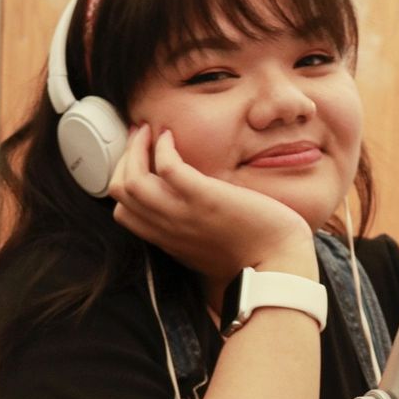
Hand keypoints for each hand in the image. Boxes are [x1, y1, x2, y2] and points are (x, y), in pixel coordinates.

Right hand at [109, 125, 315, 282]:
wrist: (278, 266)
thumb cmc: (253, 254)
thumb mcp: (209, 245)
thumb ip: (191, 229)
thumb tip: (190, 208)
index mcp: (167, 240)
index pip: (122, 212)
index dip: (123, 180)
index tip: (138, 160)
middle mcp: (168, 229)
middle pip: (120, 192)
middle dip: (123, 158)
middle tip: (139, 137)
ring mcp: (183, 214)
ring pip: (132, 180)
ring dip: (135, 148)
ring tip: (148, 131)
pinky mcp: (204, 199)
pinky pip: (167, 167)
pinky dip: (161, 147)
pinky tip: (169, 136)